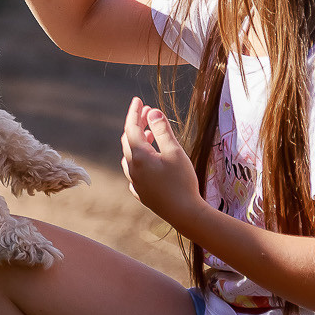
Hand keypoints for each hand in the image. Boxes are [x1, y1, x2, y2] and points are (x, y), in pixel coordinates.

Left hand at [120, 97, 201, 221]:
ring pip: (130, 156)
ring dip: (139, 142)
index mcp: (139, 156)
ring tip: (151, 134)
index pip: (131, 127)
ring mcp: (135, 182)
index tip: (138, 100)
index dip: (134, 112)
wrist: (185, 214)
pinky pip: (135, 171)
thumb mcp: (174, 152)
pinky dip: (140, 159)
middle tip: (148, 113)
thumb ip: (162, 130)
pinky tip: (149, 160)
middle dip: (137, 124)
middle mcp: (132, 168)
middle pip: (129, 140)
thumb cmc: (182, 181)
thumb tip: (152, 111)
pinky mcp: (141, 192)